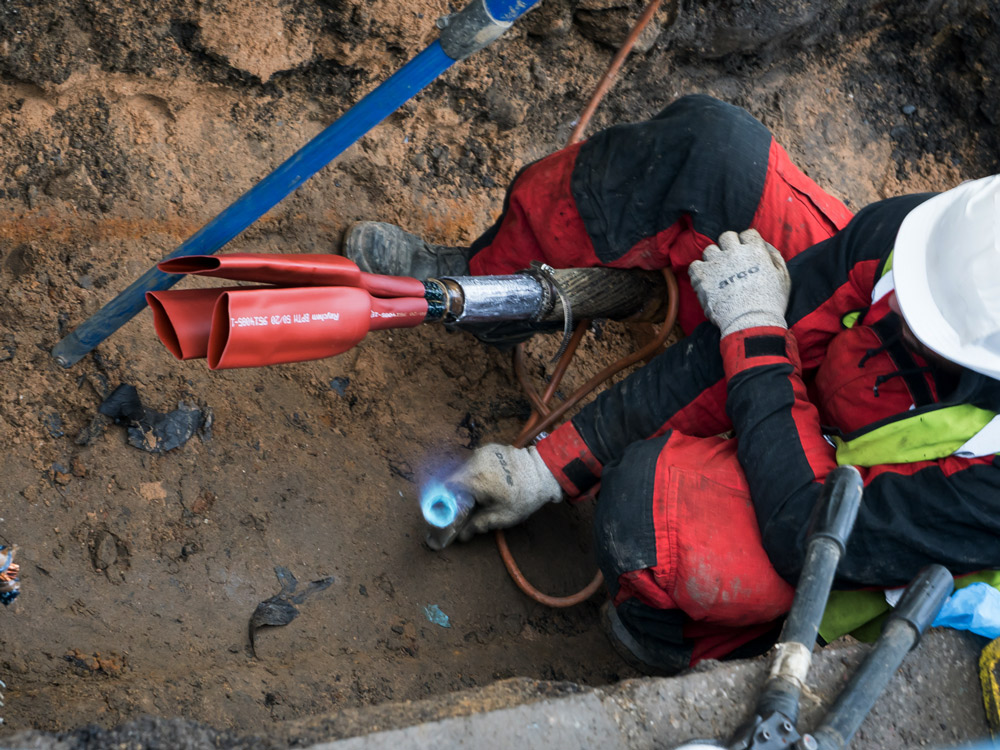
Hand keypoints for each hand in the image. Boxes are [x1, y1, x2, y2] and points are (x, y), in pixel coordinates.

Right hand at [445, 444, 562, 540]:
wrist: (544, 473)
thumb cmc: (524, 496)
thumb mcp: (501, 516)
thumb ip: (477, 524)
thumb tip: (461, 536)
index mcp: (474, 479)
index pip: (447, 487)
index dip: (447, 500)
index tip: (452, 509)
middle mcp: (474, 461)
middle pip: (455, 477)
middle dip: (459, 492)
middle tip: (469, 504)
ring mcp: (482, 451)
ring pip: (465, 468)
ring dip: (468, 480)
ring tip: (483, 492)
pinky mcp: (490, 447)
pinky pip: (476, 461)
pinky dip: (478, 471)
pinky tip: (490, 480)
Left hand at [688, 229, 790, 336]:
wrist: (751, 322)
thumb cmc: (771, 303)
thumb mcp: (783, 276)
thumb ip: (773, 255)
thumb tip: (762, 244)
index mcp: (755, 250)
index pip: (747, 233)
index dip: (746, 243)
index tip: (746, 254)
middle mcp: (734, 252)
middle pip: (726, 237)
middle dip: (729, 247)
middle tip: (731, 263)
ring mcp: (716, 263)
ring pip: (709, 250)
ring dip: (714, 260)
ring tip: (719, 275)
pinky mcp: (702, 276)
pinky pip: (694, 265)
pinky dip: (699, 272)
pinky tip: (706, 281)